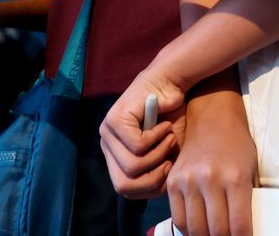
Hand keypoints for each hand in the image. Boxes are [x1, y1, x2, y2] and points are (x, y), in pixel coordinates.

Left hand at [99, 67, 187, 198]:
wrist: (172, 84)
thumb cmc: (172, 118)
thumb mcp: (167, 155)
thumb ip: (157, 176)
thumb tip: (153, 195)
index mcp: (115, 157)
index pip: (125, 190)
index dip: (150, 188)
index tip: (169, 169)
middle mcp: (106, 146)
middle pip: (124, 185)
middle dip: (154, 178)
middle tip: (170, 160)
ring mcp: (107, 133)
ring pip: (133, 166)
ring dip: (160, 154)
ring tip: (169, 137)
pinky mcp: (114, 120)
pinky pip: (138, 146)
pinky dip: (159, 138)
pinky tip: (164, 124)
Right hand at [167, 87, 256, 235]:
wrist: (212, 120)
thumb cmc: (235, 145)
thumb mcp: (251, 169)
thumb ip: (248, 200)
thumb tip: (244, 230)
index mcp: (236, 177)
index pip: (239, 226)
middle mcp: (210, 179)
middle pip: (216, 231)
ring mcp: (189, 181)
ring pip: (195, 229)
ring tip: (213, 234)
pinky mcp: (173, 182)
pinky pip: (178, 218)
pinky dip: (188, 229)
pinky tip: (198, 227)